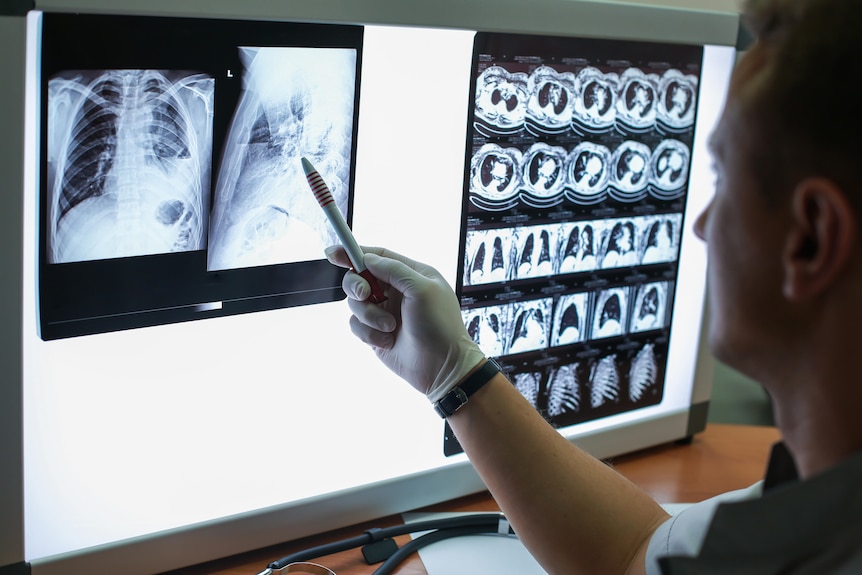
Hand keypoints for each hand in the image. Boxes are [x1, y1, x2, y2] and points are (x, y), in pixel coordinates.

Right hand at [325, 246, 485, 401]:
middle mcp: (395, 291)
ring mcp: (384, 312)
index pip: (377, 256)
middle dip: (357, 286)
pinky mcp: (375, 333)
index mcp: (410, 274)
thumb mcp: (421, 289)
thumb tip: (367, 258)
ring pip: (355, 304)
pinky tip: (388, 341)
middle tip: (365, 294)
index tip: (333, 253)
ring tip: (390, 327)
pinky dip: (368, 333)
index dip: (353, 252)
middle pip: (359, 277)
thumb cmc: (440, 325)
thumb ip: (393, 270)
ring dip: (369, 316)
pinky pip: (356, 325)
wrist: (442, 367)